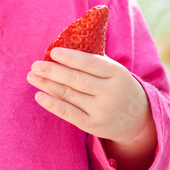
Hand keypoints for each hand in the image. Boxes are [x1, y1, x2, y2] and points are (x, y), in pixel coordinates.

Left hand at [26, 48, 152, 145]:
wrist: (137, 119)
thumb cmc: (118, 86)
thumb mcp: (114, 71)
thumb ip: (94, 59)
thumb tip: (64, 45)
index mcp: (116, 74)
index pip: (90, 63)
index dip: (71, 58)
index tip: (53, 52)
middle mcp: (110, 93)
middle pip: (76, 80)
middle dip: (53, 71)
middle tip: (35, 65)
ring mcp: (101, 111)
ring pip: (69, 95)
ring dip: (47, 84)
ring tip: (32, 76)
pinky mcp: (92, 125)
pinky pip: (68, 113)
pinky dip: (52, 104)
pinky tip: (39, 95)